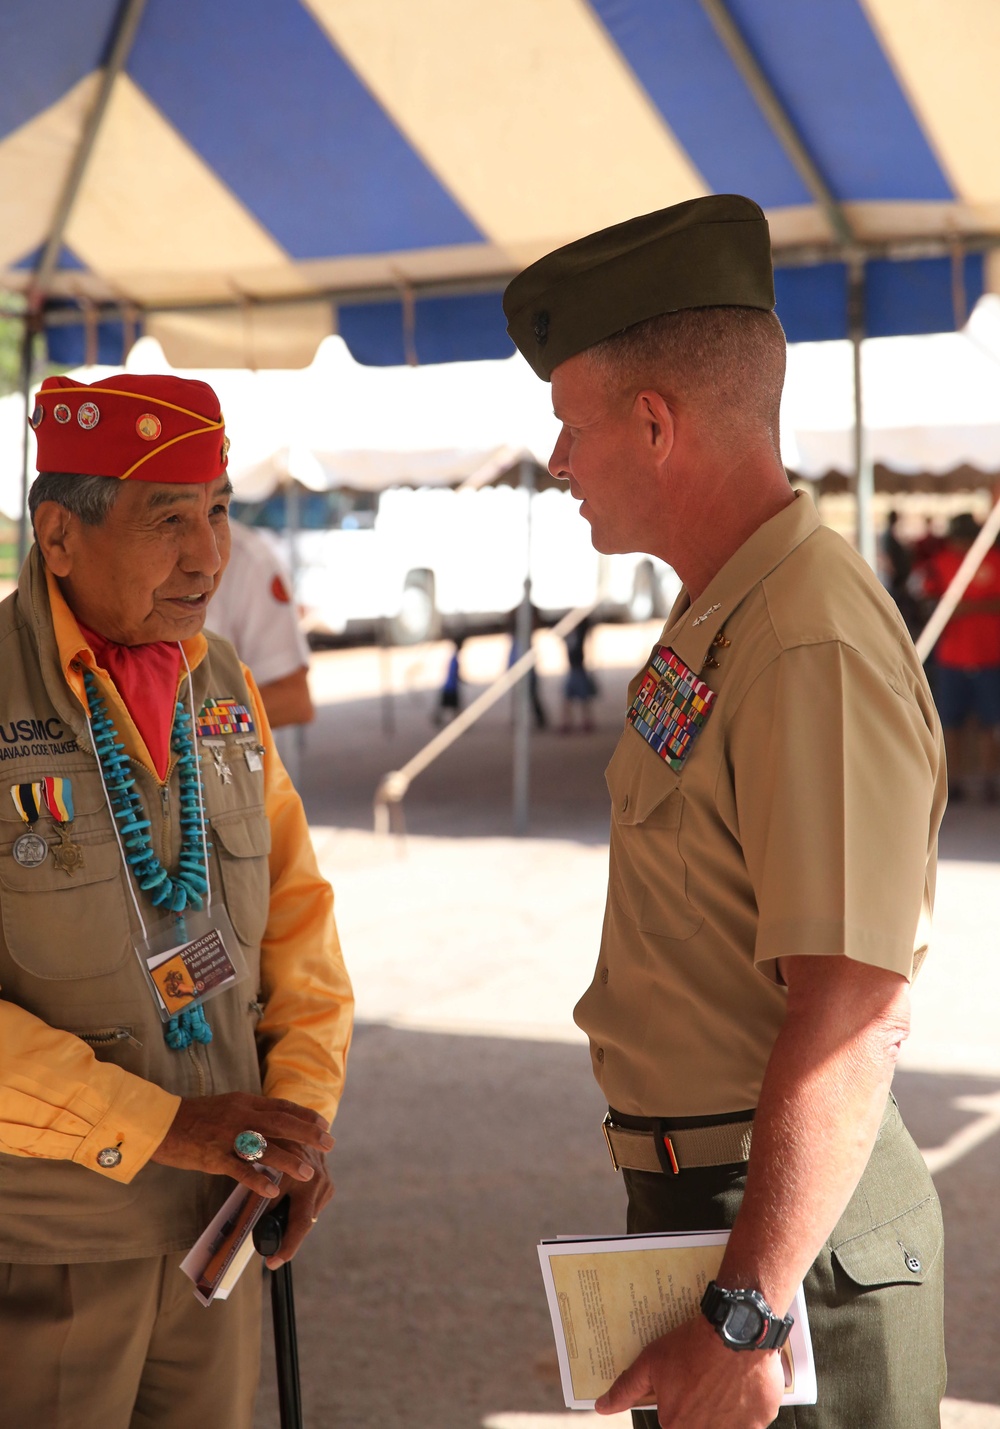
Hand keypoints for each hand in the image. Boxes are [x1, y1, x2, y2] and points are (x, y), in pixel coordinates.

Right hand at [151, 1092, 333, 1196]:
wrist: (160, 1123)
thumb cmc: (193, 1117)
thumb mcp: (226, 1107)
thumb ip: (248, 1114)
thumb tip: (273, 1122)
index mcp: (244, 1102)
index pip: (281, 1106)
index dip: (304, 1115)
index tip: (324, 1124)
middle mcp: (239, 1115)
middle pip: (281, 1123)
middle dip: (308, 1134)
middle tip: (329, 1144)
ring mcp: (227, 1136)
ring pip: (264, 1147)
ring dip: (289, 1161)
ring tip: (308, 1172)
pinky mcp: (213, 1156)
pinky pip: (239, 1169)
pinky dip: (258, 1180)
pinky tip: (273, 1190)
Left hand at [264, 1143, 334, 1268]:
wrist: (294, 1123)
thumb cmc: (270, 1144)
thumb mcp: (263, 1166)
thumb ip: (263, 1192)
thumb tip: (256, 1225)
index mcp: (302, 1177)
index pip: (298, 1223)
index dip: (286, 1247)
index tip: (272, 1262)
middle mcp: (318, 1180)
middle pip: (304, 1223)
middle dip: (288, 1240)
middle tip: (273, 1258)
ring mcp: (325, 1182)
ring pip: (308, 1217)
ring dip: (292, 1223)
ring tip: (277, 1229)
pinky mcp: (328, 1184)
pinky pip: (312, 1207)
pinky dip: (299, 1212)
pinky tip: (288, 1211)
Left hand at [595, 1315, 784, 1428]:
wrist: (735, 1329)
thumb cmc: (692, 1346)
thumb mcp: (651, 1362)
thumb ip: (626, 1389)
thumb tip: (603, 1407)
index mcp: (677, 1426)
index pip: (673, 1422)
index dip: (679, 1401)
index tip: (686, 1386)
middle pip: (701, 1424)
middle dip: (701, 1406)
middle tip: (705, 1379)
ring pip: (728, 1423)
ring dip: (725, 1407)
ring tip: (724, 1377)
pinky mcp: (763, 1419)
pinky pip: (754, 1416)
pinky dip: (749, 1402)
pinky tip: (742, 1379)